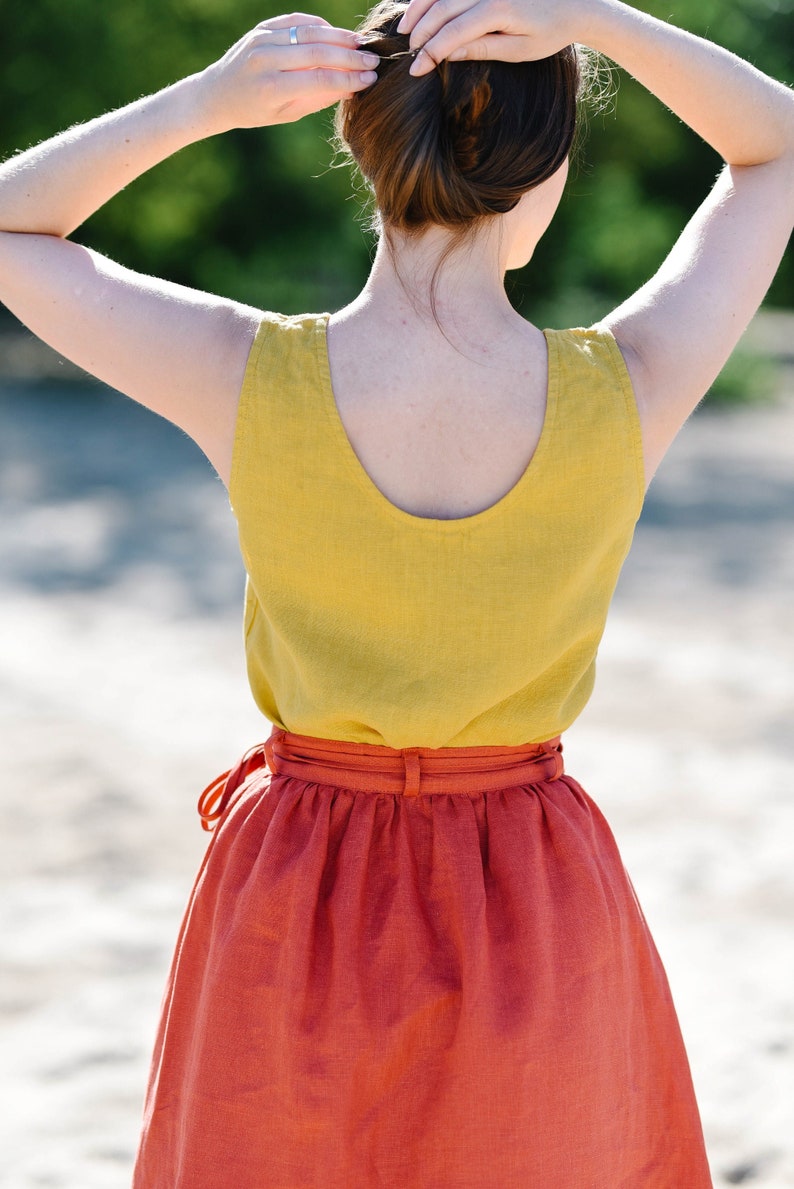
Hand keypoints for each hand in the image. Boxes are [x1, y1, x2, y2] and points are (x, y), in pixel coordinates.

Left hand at [196, 12, 378, 131]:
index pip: (320, 78)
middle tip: (373, 60)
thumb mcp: (286, 113)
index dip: (349, 78)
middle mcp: (266, 60)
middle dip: (350, 56)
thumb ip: (317, 98)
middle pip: (318, 52)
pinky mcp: (261, 28)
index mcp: (272, 88)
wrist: (217, 94)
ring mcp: (261, 40)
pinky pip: (296, 20)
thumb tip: (351, 87)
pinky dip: (318, 26)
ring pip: (309, 32)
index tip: (370, 79)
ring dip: (339, 37)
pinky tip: (336, 35)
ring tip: (360, 45)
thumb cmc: (255, 111)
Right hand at [396, 0, 584, 76]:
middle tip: (407, 51)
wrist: (576, 3)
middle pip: (442, 7)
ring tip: (406, 29)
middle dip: (421, 31)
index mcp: (498, 9)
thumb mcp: (519, 50)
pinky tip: (423, 8)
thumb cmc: (550, 32)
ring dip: (420, 8)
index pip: (452, 32)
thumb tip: (449, 53)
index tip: (416, 70)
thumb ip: (483, 48)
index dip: (430, 52)